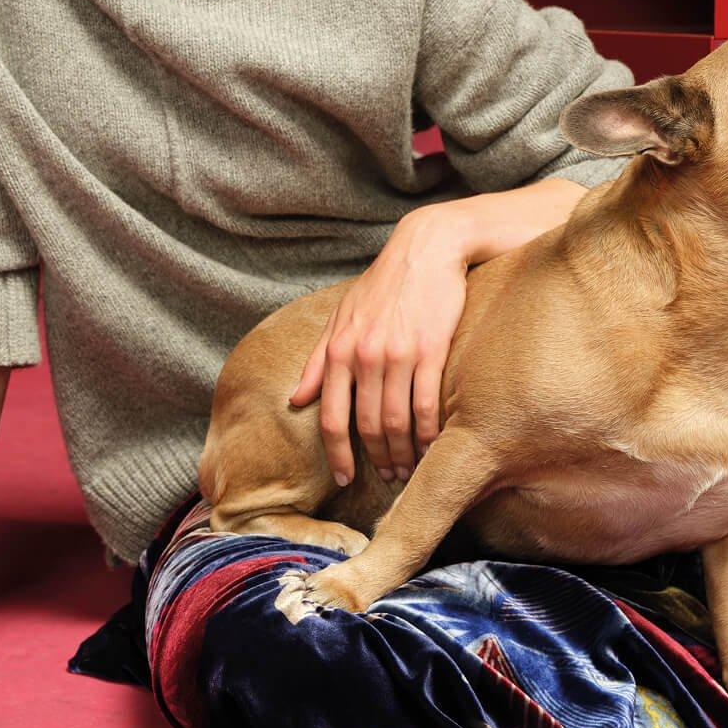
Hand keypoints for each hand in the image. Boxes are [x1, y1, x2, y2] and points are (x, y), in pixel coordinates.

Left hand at [287, 208, 469, 486]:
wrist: (426, 249)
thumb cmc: (383, 285)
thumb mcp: (341, 317)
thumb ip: (318, 361)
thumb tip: (295, 399)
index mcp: (339, 350)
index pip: (331, 418)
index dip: (338, 455)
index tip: (345, 479)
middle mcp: (364, 356)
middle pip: (368, 426)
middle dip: (377, 459)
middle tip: (388, 477)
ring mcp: (398, 354)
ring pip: (397, 421)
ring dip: (403, 453)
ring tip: (409, 468)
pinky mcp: (431, 350)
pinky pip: (427, 405)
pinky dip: (428, 434)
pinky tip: (432, 447)